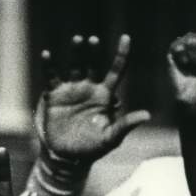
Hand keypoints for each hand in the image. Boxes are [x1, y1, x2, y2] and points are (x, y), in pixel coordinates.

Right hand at [35, 34, 150, 165]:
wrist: (69, 156)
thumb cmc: (94, 147)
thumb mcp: (112, 137)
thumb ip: (126, 124)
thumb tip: (147, 115)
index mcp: (105, 95)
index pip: (116, 71)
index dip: (121, 55)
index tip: (126, 38)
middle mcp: (89, 88)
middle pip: (92, 64)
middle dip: (93, 52)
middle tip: (93, 40)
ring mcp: (71, 90)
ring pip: (74, 67)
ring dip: (75, 54)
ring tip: (78, 40)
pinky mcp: (54, 95)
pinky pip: (51, 77)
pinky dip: (49, 66)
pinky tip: (47, 55)